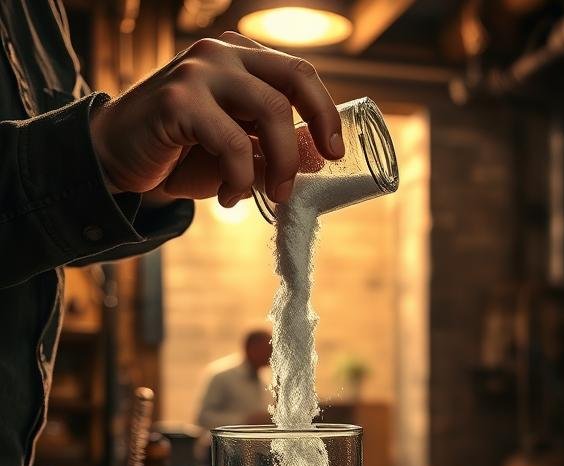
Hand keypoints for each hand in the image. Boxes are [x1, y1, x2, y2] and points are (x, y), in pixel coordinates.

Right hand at [88, 31, 342, 207]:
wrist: (115, 161)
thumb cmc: (180, 155)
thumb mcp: (237, 150)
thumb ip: (272, 148)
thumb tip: (317, 161)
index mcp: (240, 57)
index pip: (298, 73)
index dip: (324, 111)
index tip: (334, 150)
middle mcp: (221, 54)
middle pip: (293, 80)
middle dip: (317, 126)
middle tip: (317, 169)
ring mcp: (198, 71)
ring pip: (271, 110)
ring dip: (281, 162)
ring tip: (273, 195)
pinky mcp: (178, 99)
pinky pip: (233, 142)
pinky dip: (240, 178)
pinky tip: (228, 198)